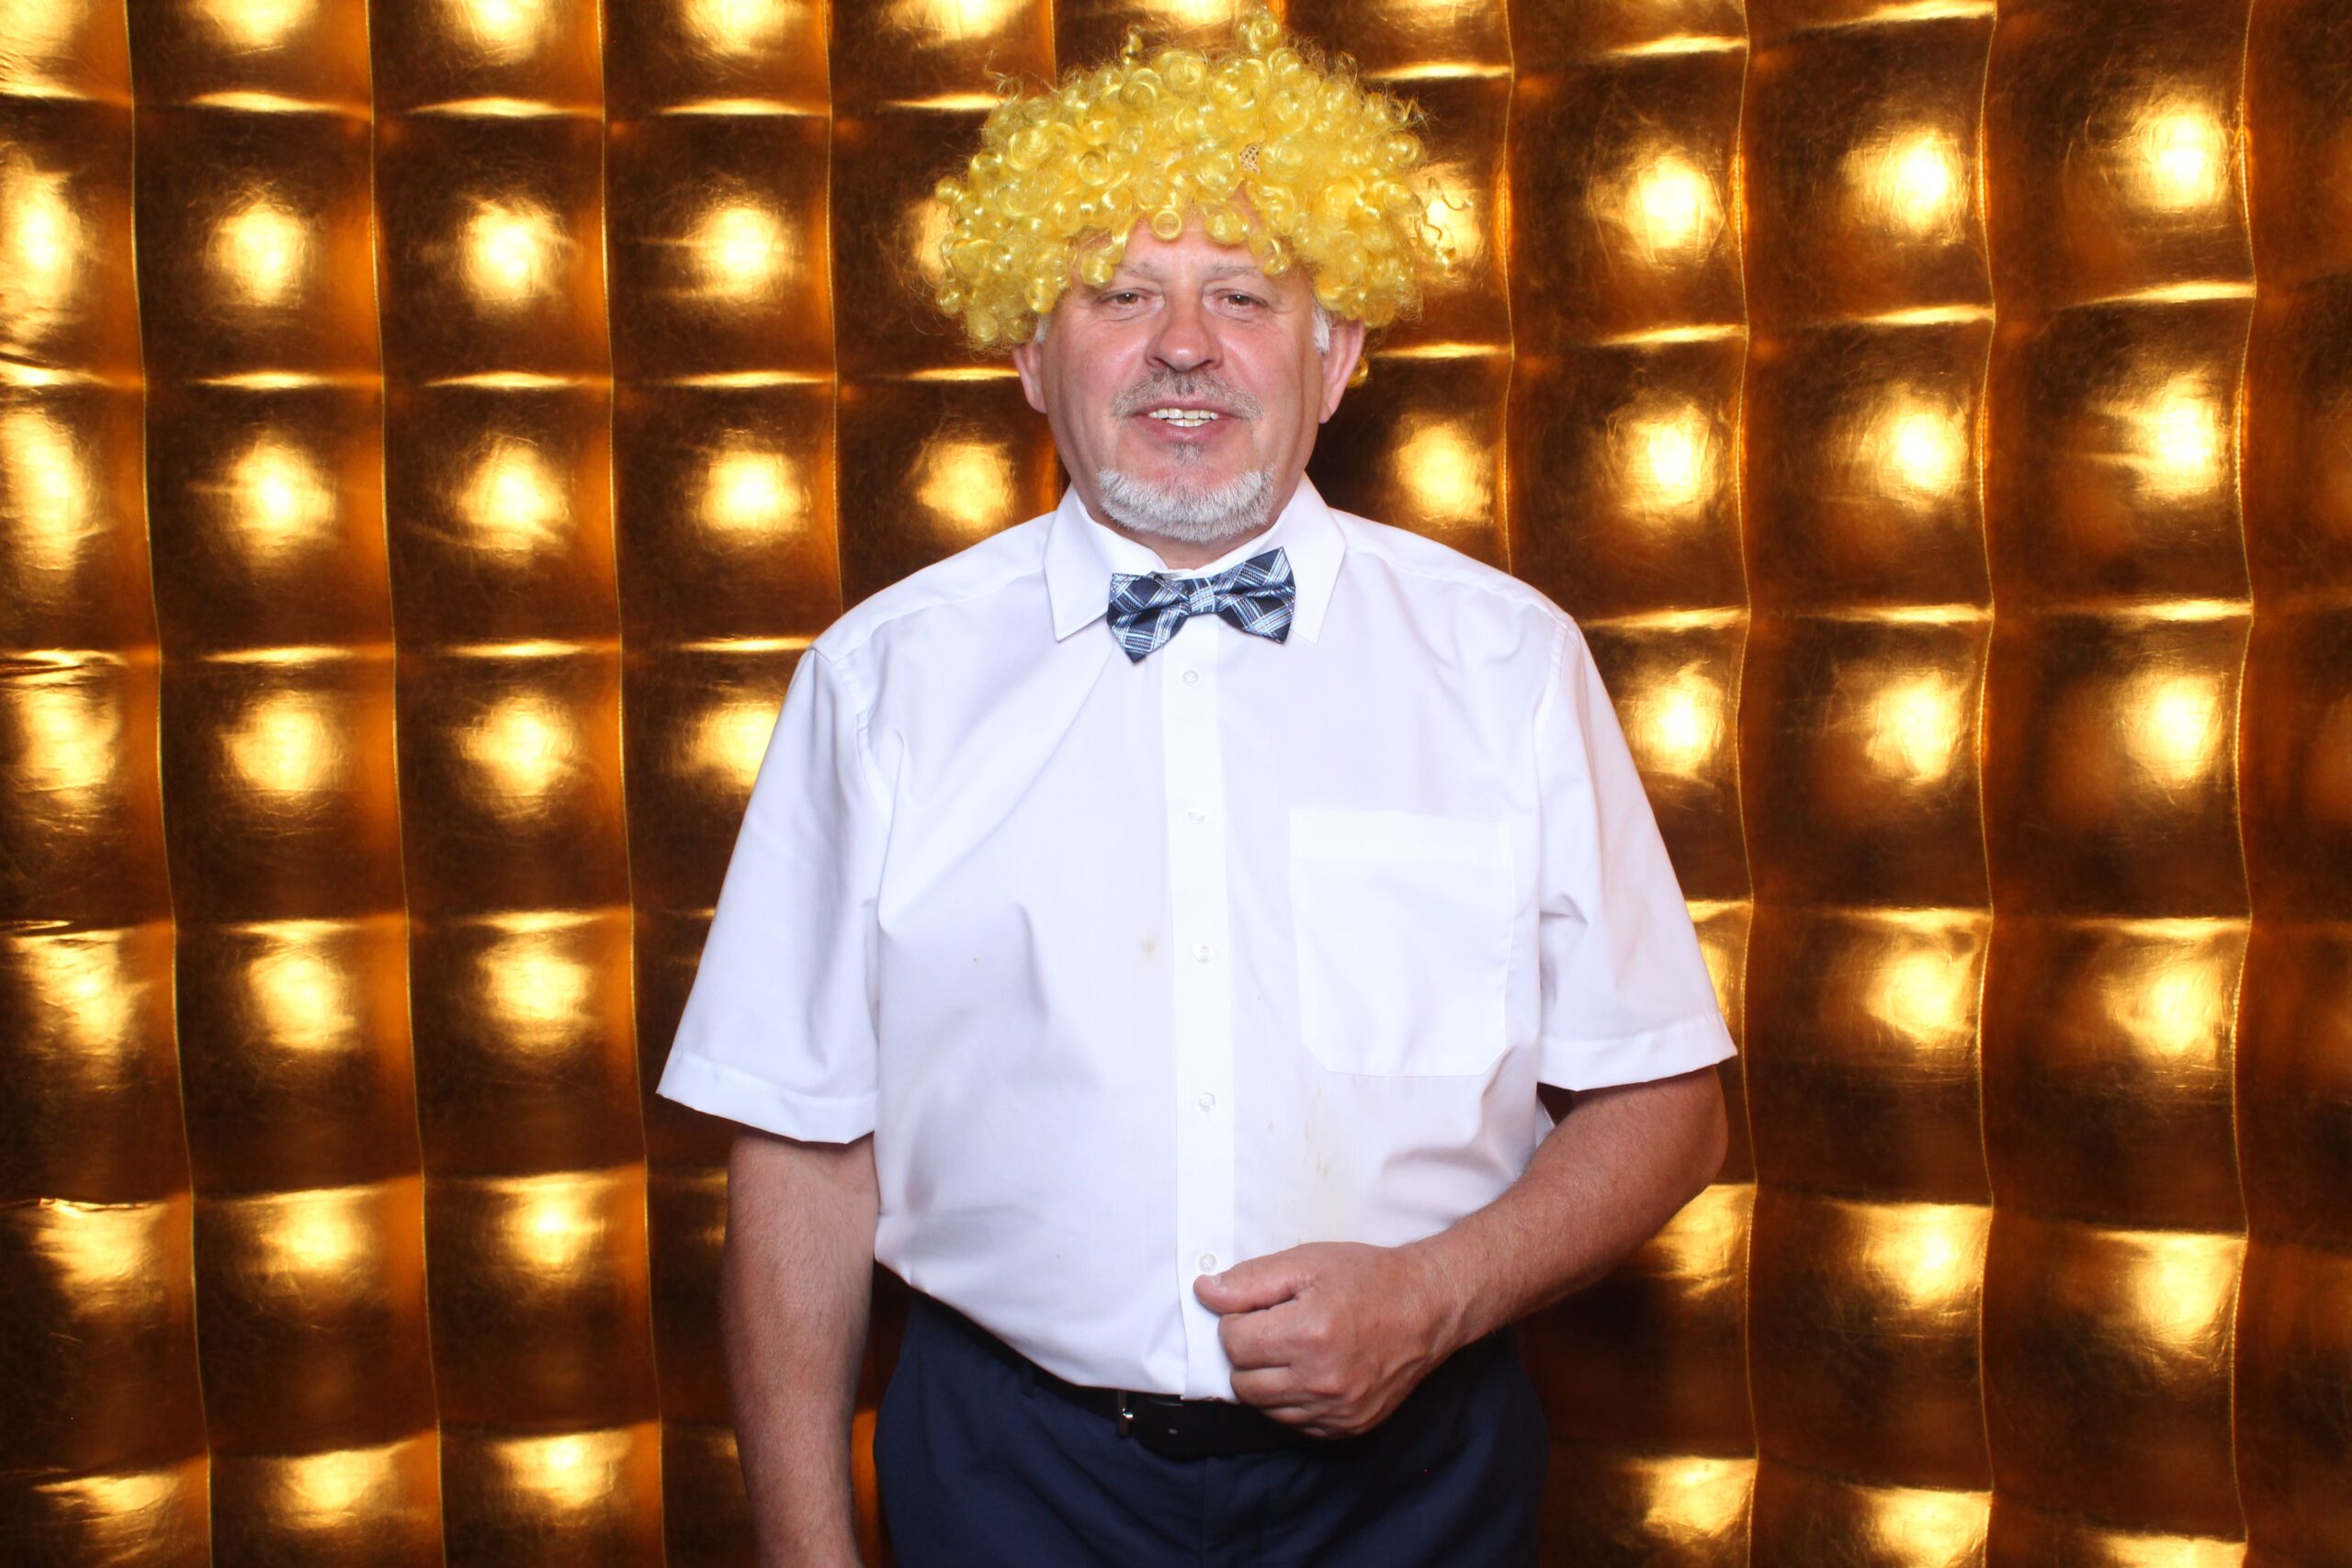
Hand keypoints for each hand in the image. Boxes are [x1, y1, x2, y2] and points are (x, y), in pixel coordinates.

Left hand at [1192, 1242, 1461, 1438]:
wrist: (1428, 1307)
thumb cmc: (1368, 1278)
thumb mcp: (1307, 1262)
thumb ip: (1250, 1280)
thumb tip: (1205, 1292)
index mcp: (1309, 1333)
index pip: (1232, 1343)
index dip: (1238, 1321)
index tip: (1260, 1309)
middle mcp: (1322, 1379)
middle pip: (1242, 1381)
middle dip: (1248, 1352)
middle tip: (1276, 1328)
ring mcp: (1336, 1409)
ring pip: (1264, 1407)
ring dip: (1267, 1379)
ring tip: (1295, 1348)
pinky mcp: (1348, 1427)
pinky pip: (1294, 1423)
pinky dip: (1292, 1399)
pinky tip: (1312, 1371)